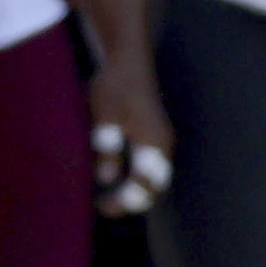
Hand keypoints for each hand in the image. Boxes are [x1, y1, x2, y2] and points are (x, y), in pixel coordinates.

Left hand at [89, 43, 174, 215]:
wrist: (128, 59)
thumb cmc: (115, 86)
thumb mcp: (105, 118)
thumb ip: (107, 149)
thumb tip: (107, 179)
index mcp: (152, 142)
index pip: (144, 183)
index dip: (125, 200)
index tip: (102, 206)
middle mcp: (162, 144)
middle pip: (156, 185)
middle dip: (134, 201)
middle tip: (106, 207)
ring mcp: (161, 139)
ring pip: (156, 176)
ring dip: (137, 190)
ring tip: (112, 198)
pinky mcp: (155, 134)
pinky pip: (152, 165)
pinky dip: (139, 177)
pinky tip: (120, 177)